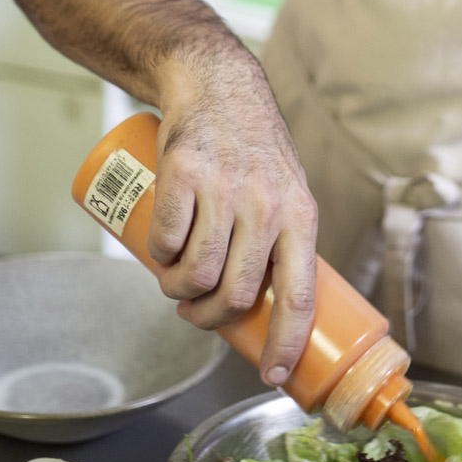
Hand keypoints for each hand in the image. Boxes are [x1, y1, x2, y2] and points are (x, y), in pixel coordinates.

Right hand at [146, 42, 317, 386]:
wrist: (216, 86)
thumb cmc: (253, 150)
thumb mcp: (286, 192)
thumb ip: (281, 241)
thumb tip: (269, 310)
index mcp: (302, 216)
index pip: (300, 294)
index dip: (286, 342)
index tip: (272, 375)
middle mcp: (268, 204)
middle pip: (238, 294)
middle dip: (211, 318)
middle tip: (198, 312)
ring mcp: (225, 188)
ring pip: (198, 273)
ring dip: (180, 292)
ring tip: (176, 282)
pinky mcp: (185, 173)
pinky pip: (167, 240)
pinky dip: (160, 256)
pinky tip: (162, 250)